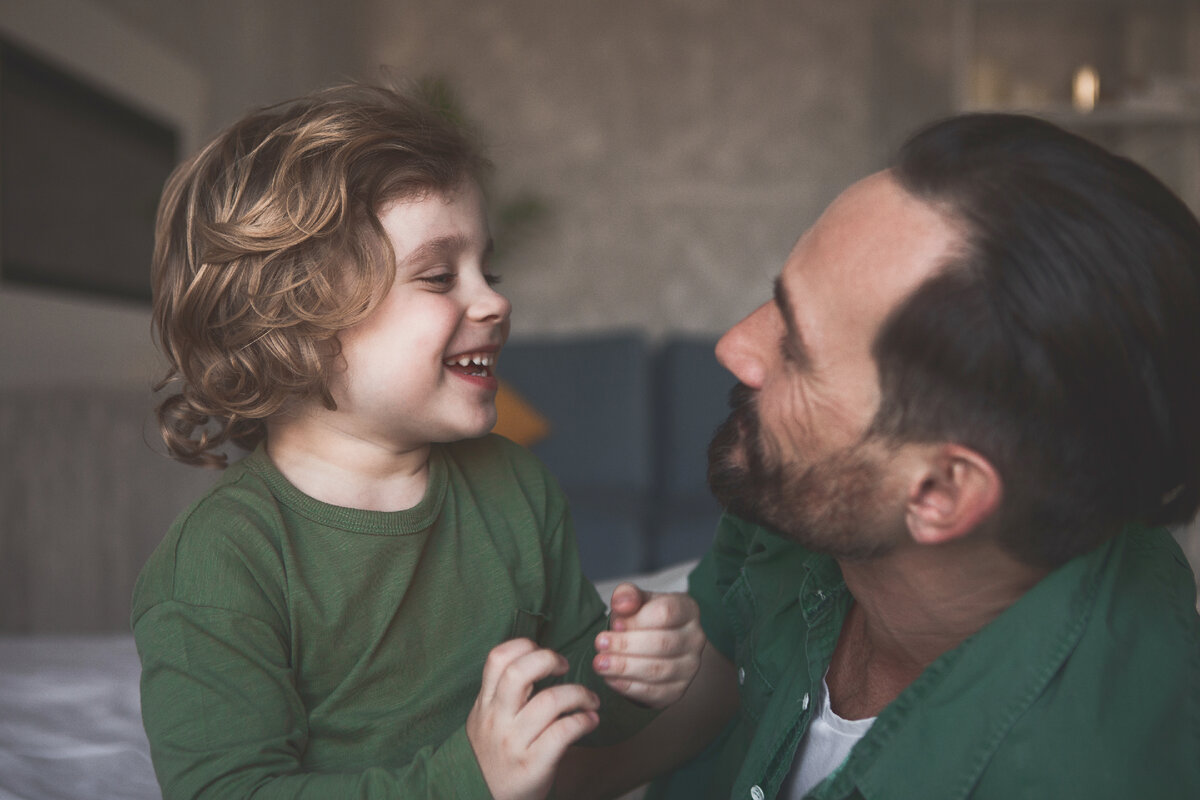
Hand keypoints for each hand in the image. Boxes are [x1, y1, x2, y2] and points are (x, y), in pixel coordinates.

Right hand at [466, 638, 600, 799]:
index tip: (543, 653)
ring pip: (549, 701)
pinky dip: (583, 722)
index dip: (524, 646)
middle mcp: (495, 720)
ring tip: (590, 701)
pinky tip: (590, 721)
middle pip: (519, 673)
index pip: (497, 659)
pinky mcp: (532, 766)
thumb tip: (537, 661)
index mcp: (484, 705)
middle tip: (566, 667)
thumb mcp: (486, 723)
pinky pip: (562, 733)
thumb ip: (502, 696)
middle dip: (549, 660)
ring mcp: (513, 743)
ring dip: (579, 694)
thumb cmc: (494, 759)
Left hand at [592, 585, 703, 707]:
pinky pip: (653, 692)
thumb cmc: (644, 619)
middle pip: (661, 643)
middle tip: (600, 644)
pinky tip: (610, 678)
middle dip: (626, 645)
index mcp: (687, 609)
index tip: (614, 624)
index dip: (636, 620)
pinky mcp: (677, 691)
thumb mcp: (636, 601)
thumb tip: (622, 605)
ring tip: (600, 663)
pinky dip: (628, 686)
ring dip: (624, 668)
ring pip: (657, 670)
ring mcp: (689, 667)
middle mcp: (695, 638)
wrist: (655, 647)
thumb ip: (628, 595)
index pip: (666, 612)